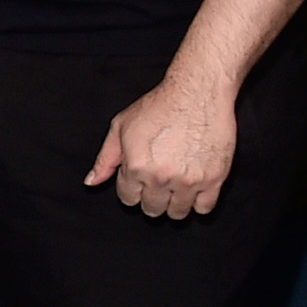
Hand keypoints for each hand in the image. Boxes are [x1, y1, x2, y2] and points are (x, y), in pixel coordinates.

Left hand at [87, 72, 237, 218]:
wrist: (197, 93)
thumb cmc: (158, 106)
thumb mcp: (121, 127)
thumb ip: (105, 159)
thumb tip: (91, 182)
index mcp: (136, 167)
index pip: (128, 199)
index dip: (132, 188)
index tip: (140, 177)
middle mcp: (161, 178)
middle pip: (152, 209)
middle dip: (151, 198)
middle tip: (158, 182)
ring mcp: (189, 181)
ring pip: (178, 213)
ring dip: (174, 203)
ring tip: (175, 186)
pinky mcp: (214, 178)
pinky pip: (204, 208)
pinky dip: (199, 203)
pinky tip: (194, 190)